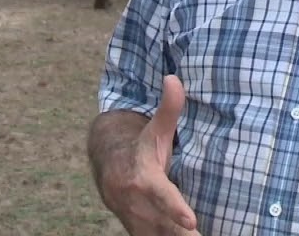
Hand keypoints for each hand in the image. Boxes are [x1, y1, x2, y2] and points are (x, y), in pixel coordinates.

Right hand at [103, 75, 200, 235]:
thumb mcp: (155, 130)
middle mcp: (135, 202)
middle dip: (180, 234)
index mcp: (143, 178)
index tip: (191, 222)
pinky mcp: (136, 230)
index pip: (162, 195)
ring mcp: (133, 219)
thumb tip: (174, 78)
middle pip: (163, 226)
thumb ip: (168, 108)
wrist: (107, 164)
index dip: (176, 209)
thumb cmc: (140, 146)